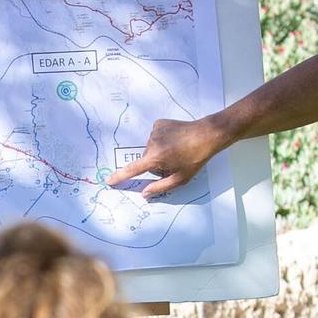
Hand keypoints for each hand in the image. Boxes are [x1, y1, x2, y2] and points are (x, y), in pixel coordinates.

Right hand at [106, 115, 234, 197]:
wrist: (208, 134)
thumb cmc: (196, 158)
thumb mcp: (181, 178)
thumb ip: (160, 187)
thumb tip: (144, 194)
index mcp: (156, 158)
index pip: (133, 170)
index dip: (120, 177)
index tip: (109, 180)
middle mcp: (151, 143)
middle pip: (146, 160)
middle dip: (156, 164)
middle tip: (175, 162)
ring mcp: (154, 131)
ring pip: (151, 149)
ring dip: (160, 152)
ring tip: (177, 150)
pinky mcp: (159, 123)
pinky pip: (155, 137)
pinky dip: (162, 140)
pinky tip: (175, 140)